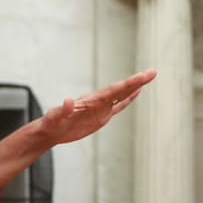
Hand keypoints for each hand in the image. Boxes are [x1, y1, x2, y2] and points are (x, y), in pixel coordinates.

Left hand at [36, 69, 155, 145]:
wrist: (51, 130)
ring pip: (122, 95)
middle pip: (121, 89)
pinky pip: (118, 106)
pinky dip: (128, 99)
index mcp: (91, 101)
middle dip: (137, 81)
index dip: (128, 84)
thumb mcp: (56, 117)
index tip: (141, 77)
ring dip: (135, 87)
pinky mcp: (101, 116)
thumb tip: (67, 101)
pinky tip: (137, 93)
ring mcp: (101, 108)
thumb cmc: (52, 123)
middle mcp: (98, 101)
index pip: (113, 91)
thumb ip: (63, 109)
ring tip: (148, 77)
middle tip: (152, 72)